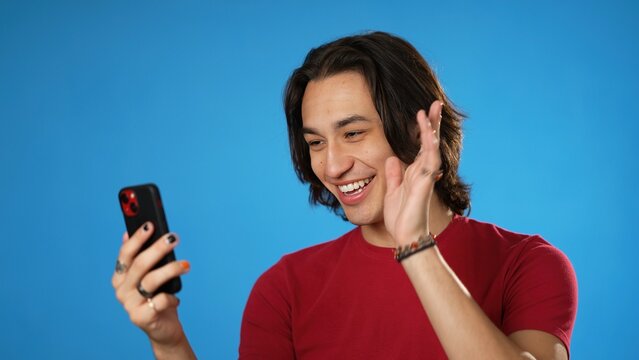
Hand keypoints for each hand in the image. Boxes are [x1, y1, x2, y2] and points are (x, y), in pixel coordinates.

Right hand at [112, 222, 189, 346]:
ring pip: (150, 281)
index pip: (125, 254)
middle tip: (174, 238)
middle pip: (139, 264)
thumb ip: (145, 257)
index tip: (150, 225)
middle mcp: (121, 290)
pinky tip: (176, 298)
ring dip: (170, 269)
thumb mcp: (151, 276)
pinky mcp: (141, 318)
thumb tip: (140, 230)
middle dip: (157, 249)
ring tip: (186, 264)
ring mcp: (130, 305)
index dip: (137, 239)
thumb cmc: (158, 297)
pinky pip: (160, 301)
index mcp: (120, 277)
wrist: (163, 328)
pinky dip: (171, 298)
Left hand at [384, 101, 442, 244]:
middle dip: (432, 122)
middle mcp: (423, 171)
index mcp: (415, 172)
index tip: (422, 111)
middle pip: (430, 141)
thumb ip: (394, 174)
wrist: (405, 236)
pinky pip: (430, 162)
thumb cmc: (401, 217)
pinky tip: (429, 134)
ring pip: (431, 147)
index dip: (422, 129)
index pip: (421, 146)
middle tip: (436, 103)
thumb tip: (391, 158)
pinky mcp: (425, 183)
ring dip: (431, 129)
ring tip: (432, 110)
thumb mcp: (392, 191)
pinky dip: (429, 147)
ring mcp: (426, 176)